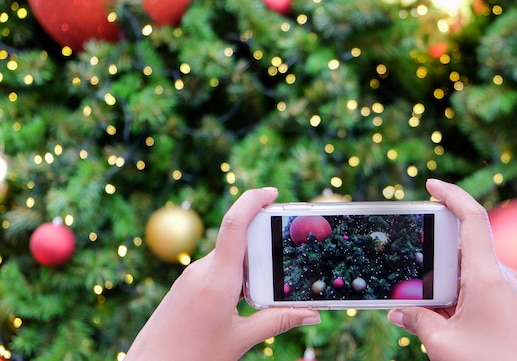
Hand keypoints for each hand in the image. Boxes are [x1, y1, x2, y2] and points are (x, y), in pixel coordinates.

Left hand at [125, 187, 320, 360]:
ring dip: (249, 267)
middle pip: (238, 242)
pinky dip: (234, 277)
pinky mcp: (185, 285)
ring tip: (263, 293)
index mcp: (217, 280)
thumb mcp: (241, 340)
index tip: (272, 192)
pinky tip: (241, 301)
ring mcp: (190, 277)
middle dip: (262, 247)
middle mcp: (201, 270)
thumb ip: (278, 321)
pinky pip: (215, 269)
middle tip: (284, 263)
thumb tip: (311, 313)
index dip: (253, 200)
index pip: (235, 224)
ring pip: (227, 258)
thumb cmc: (192, 358)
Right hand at [388, 179, 516, 360]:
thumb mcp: (443, 345)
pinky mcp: (504, 304)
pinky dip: (450, 293)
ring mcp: (504, 290)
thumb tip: (397, 311)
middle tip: (404, 264)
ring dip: (438, 279)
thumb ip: (416, 320)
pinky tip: (433, 314)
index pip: (473, 219)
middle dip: (430, 252)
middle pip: (460, 246)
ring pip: (464, 270)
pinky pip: (472, 286)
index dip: (452, 195)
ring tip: (415, 299)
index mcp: (487, 276)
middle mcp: (499, 277)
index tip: (430, 184)